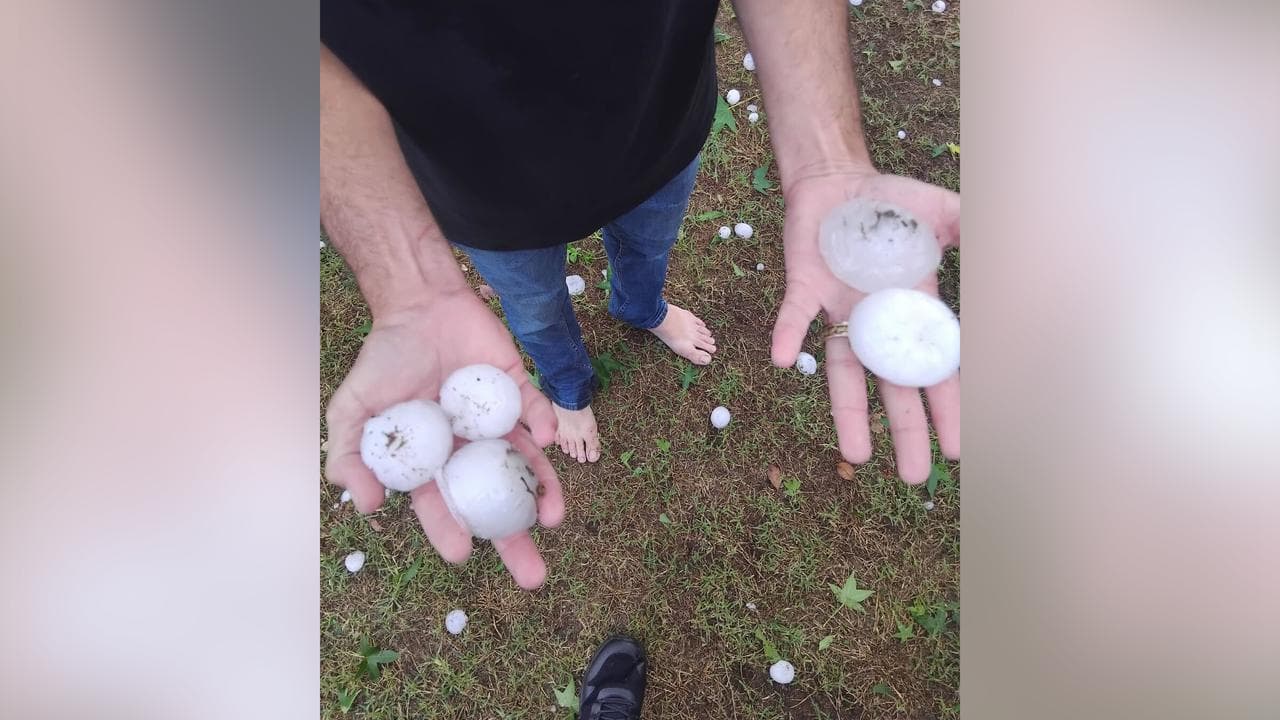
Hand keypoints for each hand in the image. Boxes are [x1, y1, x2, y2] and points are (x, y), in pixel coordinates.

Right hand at [324, 289, 561, 588]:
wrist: (416, 304)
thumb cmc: (382, 360)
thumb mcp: (351, 408)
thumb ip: (349, 454)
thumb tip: (363, 505)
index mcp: (431, 462)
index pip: (443, 506)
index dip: (453, 530)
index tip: (463, 553)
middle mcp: (469, 450)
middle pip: (494, 500)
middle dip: (514, 538)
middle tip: (534, 577)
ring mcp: (497, 422)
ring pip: (525, 465)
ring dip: (542, 491)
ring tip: (555, 517)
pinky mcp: (519, 391)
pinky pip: (535, 412)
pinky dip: (542, 426)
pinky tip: (544, 440)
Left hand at [771, 169, 959, 483]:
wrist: (836, 182)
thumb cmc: (890, 203)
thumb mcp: (940, 213)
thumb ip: (971, 228)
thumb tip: (1016, 243)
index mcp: (912, 310)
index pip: (934, 370)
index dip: (946, 409)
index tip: (958, 449)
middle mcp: (875, 322)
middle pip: (892, 388)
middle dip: (905, 432)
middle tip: (913, 478)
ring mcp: (838, 310)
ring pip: (842, 372)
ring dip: (848, 412)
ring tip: (856, 457)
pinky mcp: (803, 288)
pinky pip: (793, 317)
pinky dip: (786, 336)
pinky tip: (782, 362)